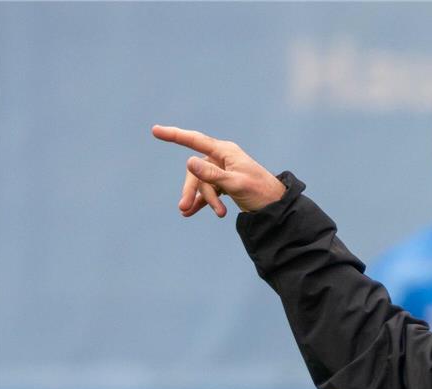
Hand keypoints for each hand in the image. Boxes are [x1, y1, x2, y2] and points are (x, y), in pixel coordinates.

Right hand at [151, 125, 285, 216]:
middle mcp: (222, 158)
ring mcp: (222, 171)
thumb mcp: (234, 184)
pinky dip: (203, 201)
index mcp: (225, 151)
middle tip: (184, 208)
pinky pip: (208, 191)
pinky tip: (191, 212)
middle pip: (196, 170)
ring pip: (202, 183)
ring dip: (204, 199)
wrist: (276, 207)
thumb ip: (211, 175)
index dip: (174, 135)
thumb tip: (188, 162)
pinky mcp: (224, 184)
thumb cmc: (259, 191)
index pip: (195, 140)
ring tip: (216, 214)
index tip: (155, 130)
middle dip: (192, 190)